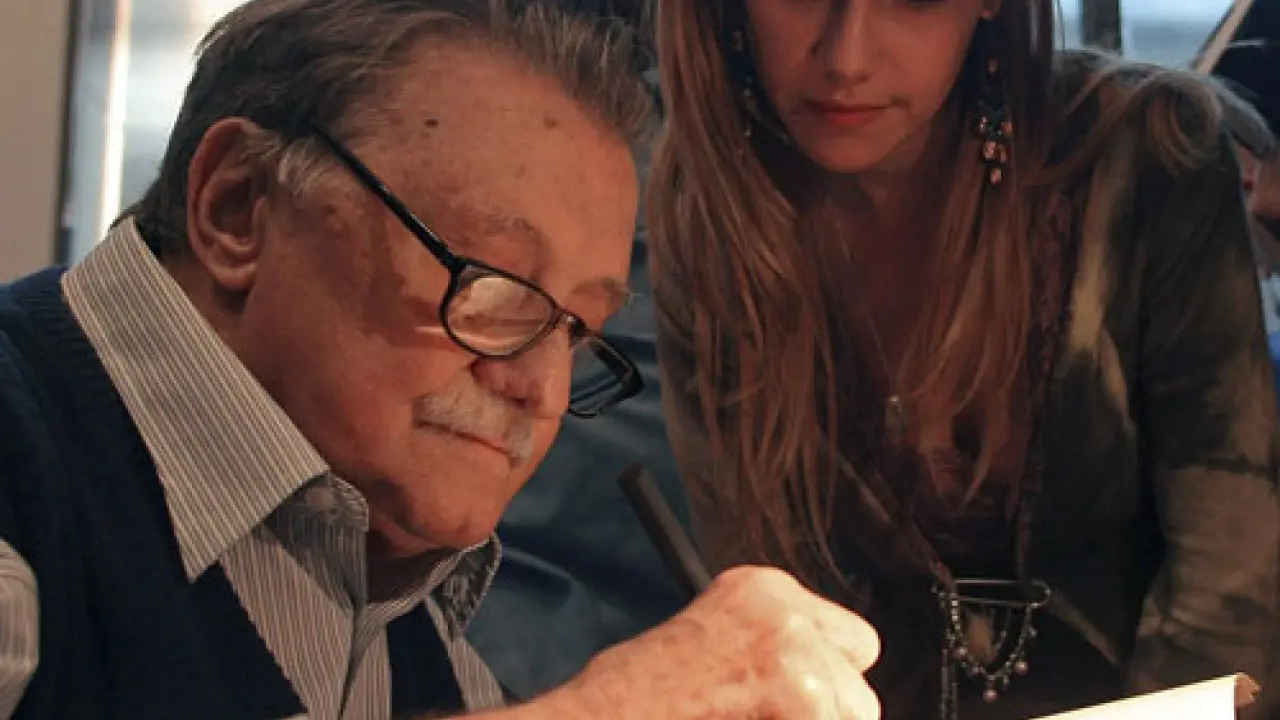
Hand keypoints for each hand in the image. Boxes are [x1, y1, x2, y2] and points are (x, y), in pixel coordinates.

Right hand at [545, 565, 880, 718]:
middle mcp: (785, 610)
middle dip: (827, 713)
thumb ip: (768, 655)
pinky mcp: (804, 697)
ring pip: (856, 715)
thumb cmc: (632, 700)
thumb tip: (823, 692)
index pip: (849, 642)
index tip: (794, 704)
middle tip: (763, 718)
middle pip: (858, 684)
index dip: (826, 683)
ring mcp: (797, 653)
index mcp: (762, 589)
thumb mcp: (707, 645)